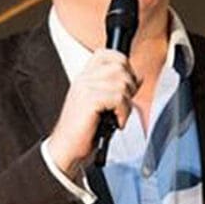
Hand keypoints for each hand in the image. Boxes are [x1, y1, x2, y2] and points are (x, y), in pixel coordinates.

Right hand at [44, 49, 138, 177]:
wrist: (65, 150)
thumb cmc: (83, 132)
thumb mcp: (103, 106)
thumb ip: (118, 89)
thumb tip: (138, 78)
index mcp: (85, 77)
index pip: (108, 53)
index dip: (124, 64)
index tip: (126, 84)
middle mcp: (84, 79)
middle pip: (120, 65)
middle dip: (129, 86)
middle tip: (122, 105)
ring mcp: (85, 88)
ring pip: (122, 82)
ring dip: (126, 104)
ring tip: (117, 116)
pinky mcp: (89, 100)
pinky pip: (118, 98)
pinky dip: (122, 113)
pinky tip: (115, 122)